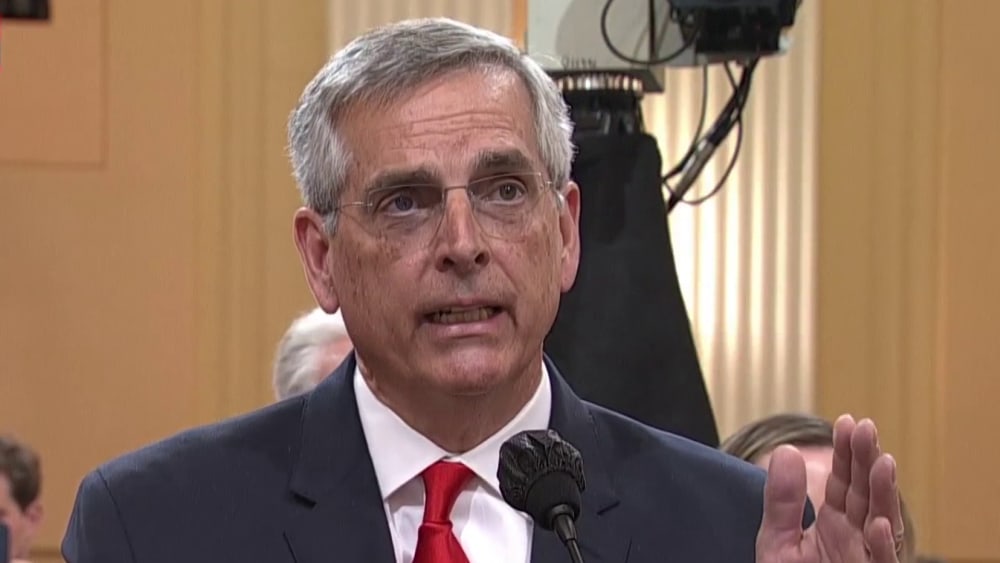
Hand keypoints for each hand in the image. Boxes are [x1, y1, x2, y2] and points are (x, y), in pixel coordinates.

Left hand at [756, 415, 903, 562]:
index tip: (847, 421)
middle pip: (867, 495)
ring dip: (884, 494)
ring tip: (882, 462)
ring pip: (883, 525)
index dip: (847, 453)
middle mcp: (857, 540)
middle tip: (865, 427)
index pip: (846, 483)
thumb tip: (785, 451)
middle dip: (867, 461)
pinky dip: (882, 547)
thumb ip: (782, 502)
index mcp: (836, 525)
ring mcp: (866, 561)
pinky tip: (879, 524)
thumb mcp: (777, 543)